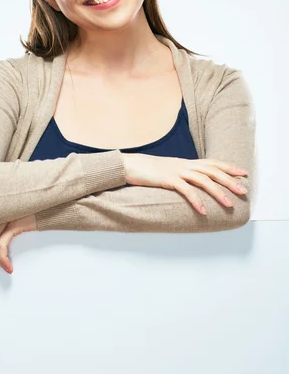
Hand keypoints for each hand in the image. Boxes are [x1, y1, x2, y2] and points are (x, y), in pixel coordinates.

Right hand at [122, 154, 247, 215]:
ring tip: (228, 204)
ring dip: (217, 192)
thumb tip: (193, 184)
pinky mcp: (167, 179)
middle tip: (243, 191)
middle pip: (212, 171)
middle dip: (229, 181)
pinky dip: (196, 200)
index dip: (228, 167)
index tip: (243, 173)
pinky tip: (203, 211)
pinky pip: (185, 190)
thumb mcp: (169, 170)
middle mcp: (184, 165)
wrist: (130, 165)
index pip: (212, 163)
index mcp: (186, 162)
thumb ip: (182, 175)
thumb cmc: (149, 171)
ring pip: (203, 180)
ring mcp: (176, 171)